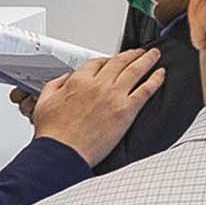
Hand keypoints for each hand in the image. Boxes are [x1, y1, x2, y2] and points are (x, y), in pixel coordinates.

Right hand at [29, 47, 158, 157]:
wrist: (62, 153)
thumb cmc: (53, 133)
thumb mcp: (44, 102)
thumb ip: (54, 86)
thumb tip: (64, 79)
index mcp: (79, 81)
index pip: (98, 62)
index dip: (108, 60)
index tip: (114, 60)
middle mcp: (98, 84)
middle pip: (120, 62)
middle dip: (132, 54)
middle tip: (141, 51)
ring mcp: (114, 96)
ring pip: (135, 71)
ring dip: (147, 60)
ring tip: (154, 56)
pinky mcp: (126, 111)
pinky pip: (145, 90)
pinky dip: (155, 80)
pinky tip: (161, 74)